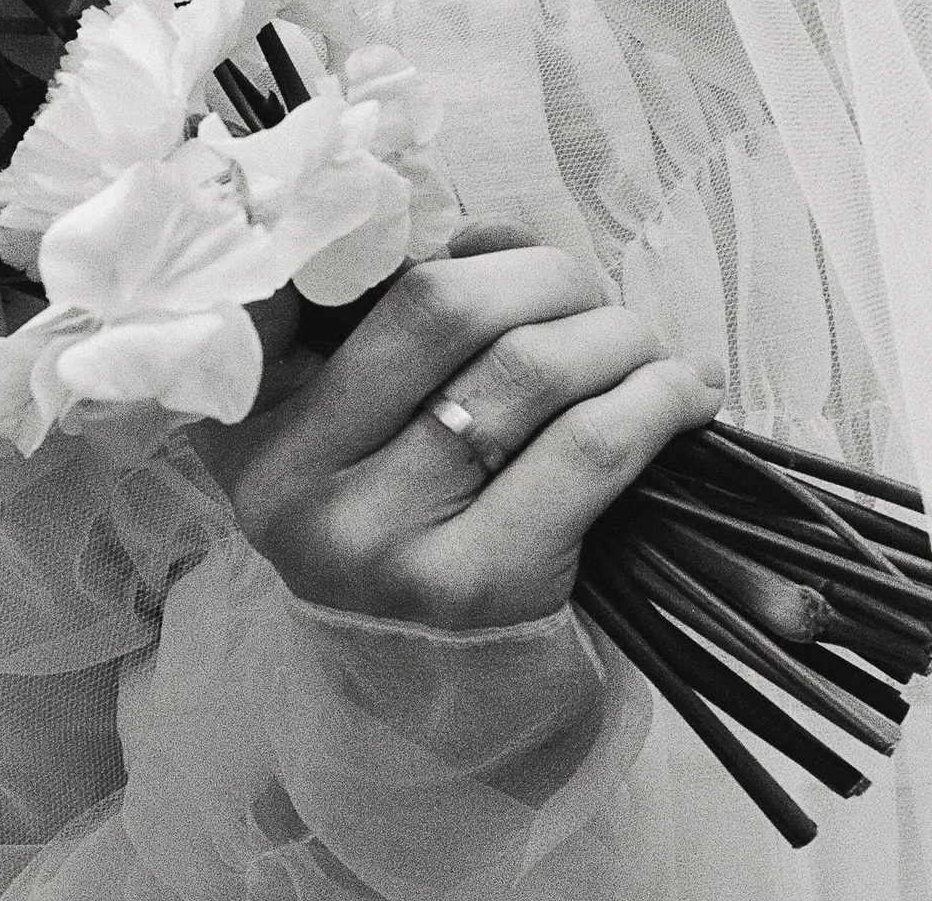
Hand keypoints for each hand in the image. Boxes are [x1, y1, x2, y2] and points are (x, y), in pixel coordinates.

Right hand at [194, 222, 725, 631]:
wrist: (431, 700)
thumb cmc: (407, 524)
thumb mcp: (363, 422)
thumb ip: (404, 315)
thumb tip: (493, 237)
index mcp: (248, 416)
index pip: (299, 279)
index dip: (385, 230)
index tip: (476, 240)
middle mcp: (291, 478)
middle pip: (442, 304)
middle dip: (545, 278)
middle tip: (587, 300)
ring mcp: (377, 539)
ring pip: (528, 368)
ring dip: (614, 335)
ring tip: (643, 349)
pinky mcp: (471, 588)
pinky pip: (589, 449)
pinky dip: (654, 400)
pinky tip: (683, 393)